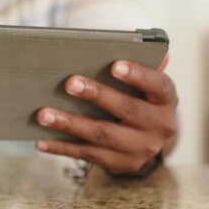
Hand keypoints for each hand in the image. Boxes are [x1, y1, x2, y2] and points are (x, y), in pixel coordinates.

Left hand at [35, 56, 177, 174]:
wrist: (151, 141)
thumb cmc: (142, 100)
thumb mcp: (148, 85)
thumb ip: (142, 65)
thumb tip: (138, 44)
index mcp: (167, 100)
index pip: (158, 85)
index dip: (138, 75)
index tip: (115, 65)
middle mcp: (160, 126)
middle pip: (126, 109)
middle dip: (96, 95)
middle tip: (69, 83)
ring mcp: (141, 149)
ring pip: (102, 135)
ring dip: (70, 124)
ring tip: (43, 114)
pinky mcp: (121, 164)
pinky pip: (88, 155)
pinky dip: (62, 147)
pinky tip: (41, 140)